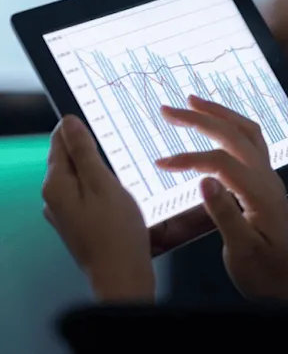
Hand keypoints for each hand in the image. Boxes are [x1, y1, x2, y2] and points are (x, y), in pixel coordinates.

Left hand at [42, 116, 154, 301]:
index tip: (102, 126)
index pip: (59, 140)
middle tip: (118, 154)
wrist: (122, 276)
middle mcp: (53, 198)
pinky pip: (86, 193)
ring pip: (79, 176)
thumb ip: (83, 151)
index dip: (80, 129)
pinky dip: (101, 187)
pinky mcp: (77, 222)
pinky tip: (118, 195)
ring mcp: (64, 212)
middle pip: (68, 158)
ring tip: (121, 176)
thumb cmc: (116, 232)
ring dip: (98, 170)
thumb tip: (69, 123)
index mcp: (55, 185)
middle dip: (91, 150)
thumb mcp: (103, 183)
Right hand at [157, 96, 287, 301]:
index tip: (160, 163)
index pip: (221, 162)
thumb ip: (224, 214)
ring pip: (246, 130)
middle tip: (169, 110)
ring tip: (194, 102)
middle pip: (234, 134)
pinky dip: (231, 125)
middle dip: (201, 118)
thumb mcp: (242, 251)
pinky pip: (251, 140)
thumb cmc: (265, 273)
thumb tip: (203, 180)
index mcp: (260, 192)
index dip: (189, 158)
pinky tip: (218, 123)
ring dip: (219, 113)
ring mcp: (269, 175)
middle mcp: (267, 176)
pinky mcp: (266, 179)